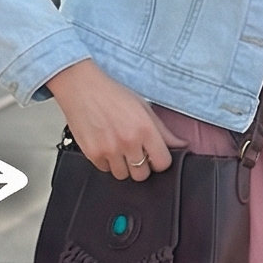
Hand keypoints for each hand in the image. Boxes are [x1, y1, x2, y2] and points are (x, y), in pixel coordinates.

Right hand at [49, 59, 181, 181]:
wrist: (81, 87)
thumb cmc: (112, 94)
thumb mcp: (143, 108)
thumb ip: (163, 131)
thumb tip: (181, 144)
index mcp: (145, 129)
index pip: (163, 163)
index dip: (159, 161)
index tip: (155, 157)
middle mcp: (128, 141)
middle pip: (142, 175)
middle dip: (141, 166)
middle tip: (135, 153)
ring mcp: (109, 149)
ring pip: (122, 175)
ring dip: (122, 165)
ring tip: (118, 148)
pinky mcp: (92, 154)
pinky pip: (105, 170)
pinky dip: (106, 162)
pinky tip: (105, 145)